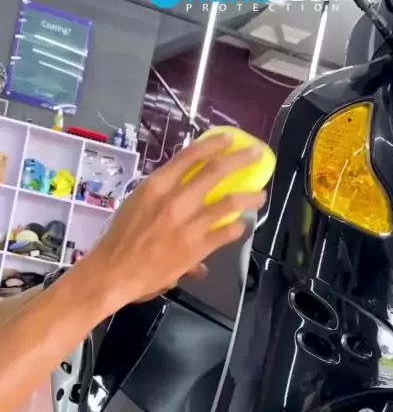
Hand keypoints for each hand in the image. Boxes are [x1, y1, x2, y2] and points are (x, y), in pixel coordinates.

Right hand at [84, 133, 266, 309]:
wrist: (114, 272)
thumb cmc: (119, 238)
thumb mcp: (136, 204)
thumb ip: (161, 194)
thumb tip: (182, 190)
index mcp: (156, 185)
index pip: (190, 156)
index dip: (215, 145)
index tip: (230, 139)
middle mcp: (174, 200)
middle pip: (215, 172)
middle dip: (240, 161)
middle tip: (256, 157)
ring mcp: (188, 225)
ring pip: (228, 204)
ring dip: (249, 197)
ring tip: (260, 195)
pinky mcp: (196, 248)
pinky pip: (225, 233)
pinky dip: (236, 228)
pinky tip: (242, 226)